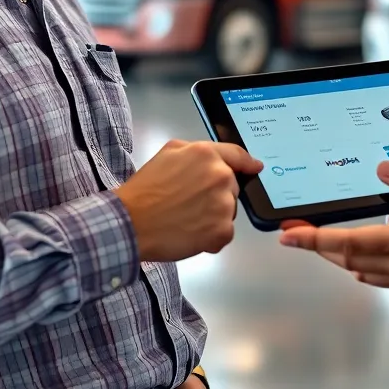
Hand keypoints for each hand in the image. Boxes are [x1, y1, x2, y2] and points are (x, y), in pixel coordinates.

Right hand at [114, 141, 262, 260]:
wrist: (132, 222)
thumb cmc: (145, 191)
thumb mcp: (168, 153)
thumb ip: (196, 151)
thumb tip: (216, 158)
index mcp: (206, 155)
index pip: (237, 155)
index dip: (248, 162)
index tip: (256, 167)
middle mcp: (220, 176)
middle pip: (231, 187)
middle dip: (215, 195)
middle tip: (189, 204)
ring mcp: (223, 204)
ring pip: (228, 211)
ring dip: (213, 217)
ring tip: (186, 219)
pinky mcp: (222, 230)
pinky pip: (224, 233)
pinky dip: (211, 237)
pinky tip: (190, 234)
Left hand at [280, 159, 388, 302]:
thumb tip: (386, 168)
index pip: (346, 242)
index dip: (313, 239)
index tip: (289, 236)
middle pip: (347, 258)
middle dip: (319, 245)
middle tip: (298, 233)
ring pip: (363, 268)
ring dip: (343, 253)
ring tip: (331, 235)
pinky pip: (384, 274)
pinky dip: (369, 259)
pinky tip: (378, 242)